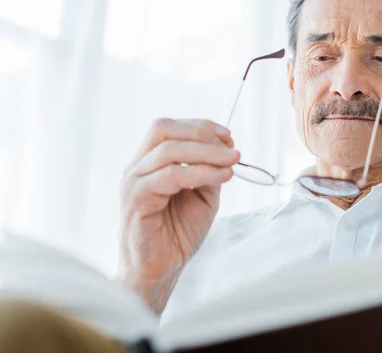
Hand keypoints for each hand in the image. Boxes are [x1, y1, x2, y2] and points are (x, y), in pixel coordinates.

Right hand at [118, 118, 238, 311]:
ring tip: (232, 161)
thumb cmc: (177, 234)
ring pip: (168, 150)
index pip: (168, 129)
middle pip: (163, 129)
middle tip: (230, 146)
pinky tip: (222, 177)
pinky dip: (201, 172)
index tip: (228, 136)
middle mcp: (136, 169)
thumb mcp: (202, 196)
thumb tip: (227, 150)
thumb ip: (209, 171)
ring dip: (207, 152)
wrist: (160, 271)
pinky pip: (170, 176)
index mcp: (148, 164)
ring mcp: (133, 183)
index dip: (199, 126)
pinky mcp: (136, 200)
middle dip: (201, 132)